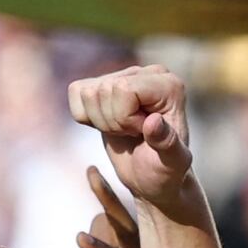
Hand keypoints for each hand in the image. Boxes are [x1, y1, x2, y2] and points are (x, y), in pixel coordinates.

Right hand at [66, 64, 206, 223]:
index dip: (124, 118)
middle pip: (102, 90)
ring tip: (123, 130)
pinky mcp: (106, 85)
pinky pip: (76, 91)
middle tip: (132, 133)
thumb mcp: (171, 162)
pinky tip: (108, 124)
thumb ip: (167, 143)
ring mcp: (126, 76)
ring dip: (99, 120)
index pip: (123, 90)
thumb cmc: (165, 169)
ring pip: (86, 91)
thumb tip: (153, 121)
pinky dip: (84, 115)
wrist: (152, 174)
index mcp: (168, 85)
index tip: (142, 132)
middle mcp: (148, 73)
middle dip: (111, 121)